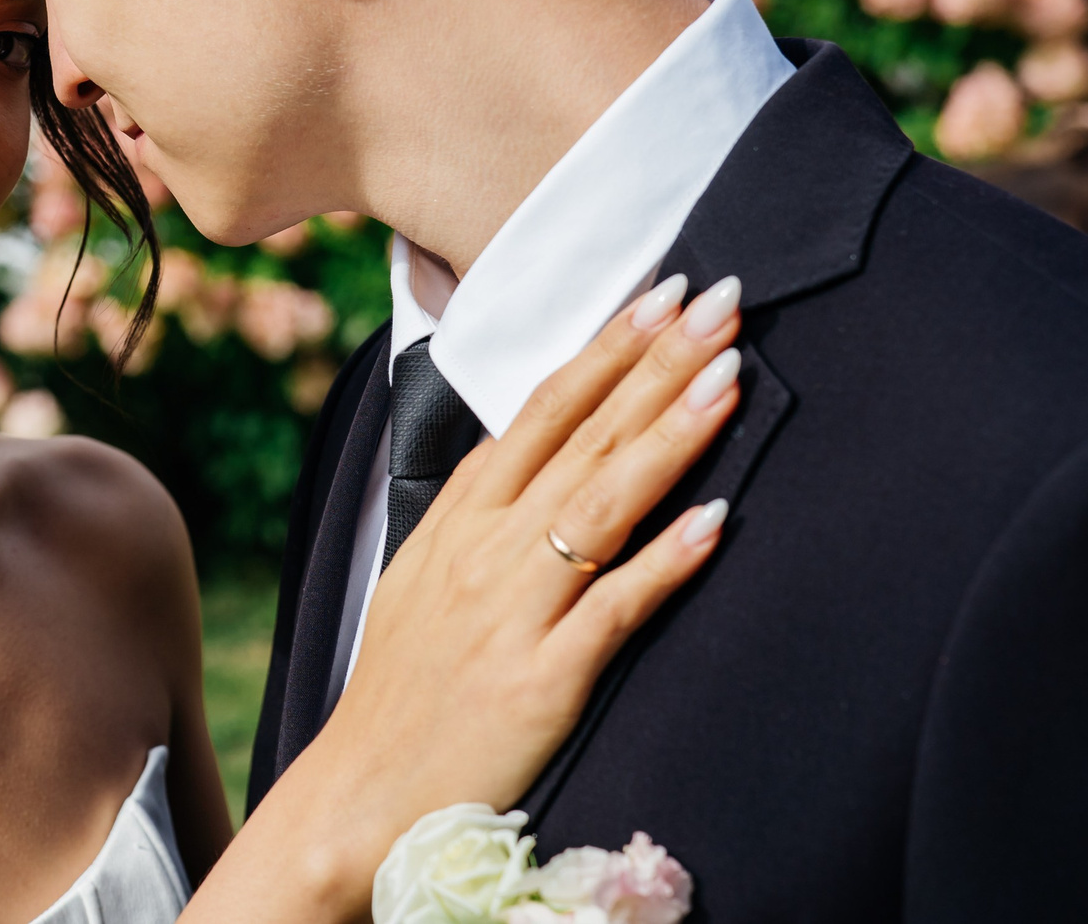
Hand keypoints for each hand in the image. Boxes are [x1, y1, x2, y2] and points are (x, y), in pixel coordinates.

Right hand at [255, 275, 744, 911]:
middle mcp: (486, 550)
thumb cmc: (401, 691)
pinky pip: (615, 608)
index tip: (659, 295)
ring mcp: (513, 610)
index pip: (542, 410)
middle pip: (585, 437)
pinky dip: (666, 562)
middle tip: (718, 301)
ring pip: (604, 502)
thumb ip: (479, 514)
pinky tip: (717, 521)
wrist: (358, 794)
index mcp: (459, 519)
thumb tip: (532, 454)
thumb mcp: (422, 575)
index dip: (606, 348)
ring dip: (671, 433)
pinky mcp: (542, 679)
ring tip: (729, 376)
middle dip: (657, 362)